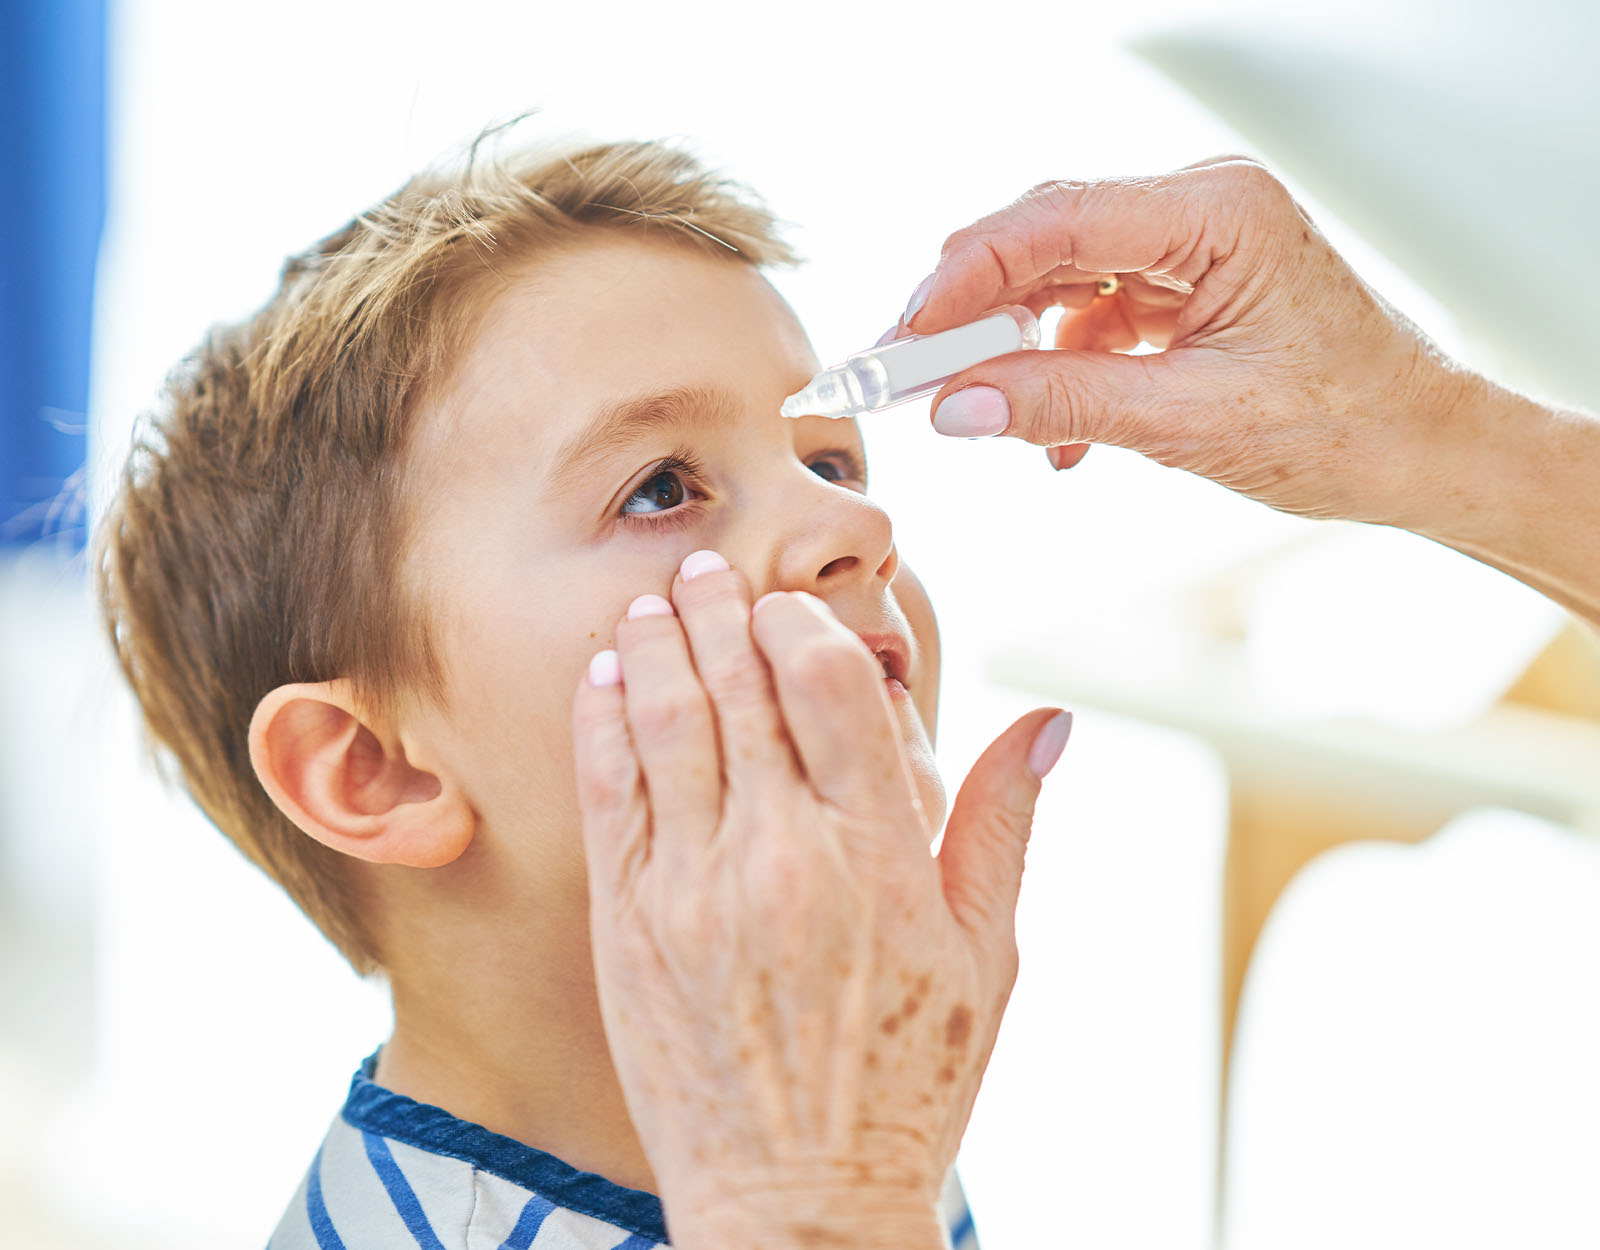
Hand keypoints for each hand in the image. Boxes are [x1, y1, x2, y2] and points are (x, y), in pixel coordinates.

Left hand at [571, 550, 1069, 1249]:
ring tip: (655, 599)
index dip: (806, 622)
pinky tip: (610, 676)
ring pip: (668, 719)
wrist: (799, 1200)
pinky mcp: (630, 922)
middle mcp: (783, 854)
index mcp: (879, 853)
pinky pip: (610, 790)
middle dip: (721, 608)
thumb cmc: (909, 1079)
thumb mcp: (988, 956)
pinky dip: (607, 718)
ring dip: (658, 642)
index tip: (793, 604)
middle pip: (740, 682)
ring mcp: (695, 886)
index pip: (832, 683)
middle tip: (706, 567)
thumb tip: (1049, 721)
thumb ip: (1003, 823)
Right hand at [900, 155, 1477, 532]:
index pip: (1058, 220)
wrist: (1418, 451)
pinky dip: (1056, 369)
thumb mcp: (1191, 422)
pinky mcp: (1179, 282)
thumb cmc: (1342, 427)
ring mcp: (1188, 241)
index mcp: (1221, 212)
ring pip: (1057, 276)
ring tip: (974, 411)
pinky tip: (1057, 435)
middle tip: (902, 372)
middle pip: (1045, 237)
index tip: (903, 333)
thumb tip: (955, 406)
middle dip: (969, 309)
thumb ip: (1066, 404)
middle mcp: (1200, 206)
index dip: (965, 274)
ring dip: (1011, 347)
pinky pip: (1086, 312)